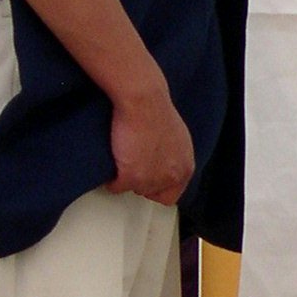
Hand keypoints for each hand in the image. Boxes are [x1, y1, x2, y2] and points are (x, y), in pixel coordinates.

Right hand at [107, 82, 194, 205]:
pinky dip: (111, 179)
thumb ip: (174, 158)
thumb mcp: (177, 140)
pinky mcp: (131, 177)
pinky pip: (116, 187)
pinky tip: (112, 164)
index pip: (171, 195)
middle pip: (151, 193)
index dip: (157, 188)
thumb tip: (164, 165)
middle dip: (140, 181)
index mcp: (185, 168)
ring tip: (122, 160)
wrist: (144, 102)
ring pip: (133, 189)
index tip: (147, 179)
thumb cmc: (158, 112)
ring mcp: (151, 179)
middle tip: (132, 165)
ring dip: (125, 178)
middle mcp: (172, 177)